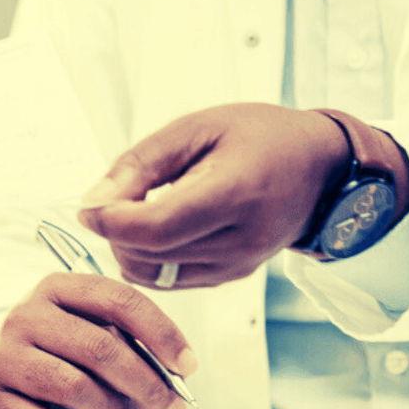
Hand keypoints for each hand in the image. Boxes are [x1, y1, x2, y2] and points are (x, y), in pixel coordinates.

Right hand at [0, 273, 194, 408]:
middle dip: (147, 384)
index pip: (118, 299)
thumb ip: (125, 341)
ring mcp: (5, 359)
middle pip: (100, 348)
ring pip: (76, 388)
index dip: (161, 333)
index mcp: (55, 287)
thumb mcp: (84, 327)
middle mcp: (25, 316)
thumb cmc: (57, 352)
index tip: (188, 366)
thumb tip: (173, 377)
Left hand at [77, 104, 349, 288]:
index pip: (157, 228)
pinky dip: (151, 260)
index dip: (111, 222)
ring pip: (156, 277)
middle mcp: (241, 239)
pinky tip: (156, 228)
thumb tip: (96, 201)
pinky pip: (173, 281)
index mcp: (235, 193)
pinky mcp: (234, 276)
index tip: (89, 206)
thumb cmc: (261, 136)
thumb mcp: (197, 127)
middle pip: (150, 257)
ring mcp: (240, 264)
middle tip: (111, 201)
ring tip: (135, 212)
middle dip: (115, 233)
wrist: (319, 167)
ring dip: (130, 250)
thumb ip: (142, 163)